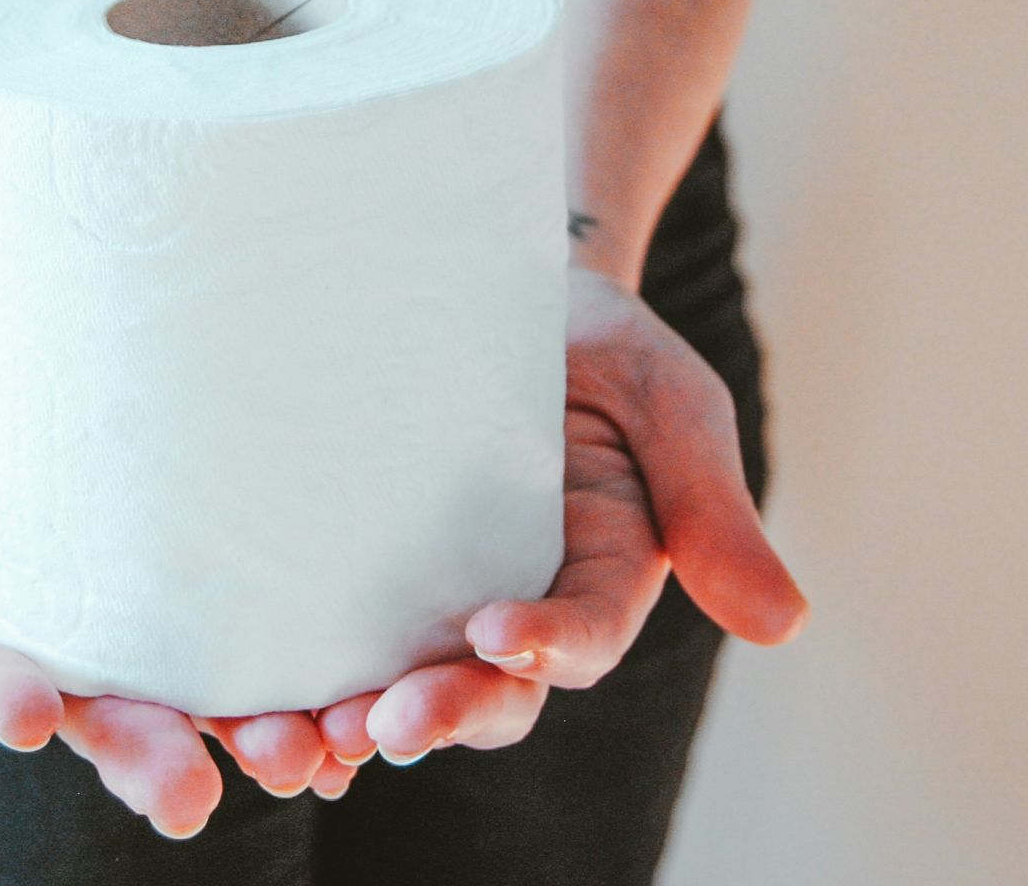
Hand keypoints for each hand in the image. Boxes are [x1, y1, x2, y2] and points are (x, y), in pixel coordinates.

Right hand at [0, 341, 354, 837]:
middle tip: (182, 794)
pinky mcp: (241, 593)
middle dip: (137, 756)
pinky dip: (318, 692)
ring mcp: (161, 624)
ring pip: (203, 704)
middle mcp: (70, 641)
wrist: (74, 322)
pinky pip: (280, 654)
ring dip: (248, 741)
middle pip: (101, 714)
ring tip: (301, 760)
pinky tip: (363, 722)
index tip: (32, 711)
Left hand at [311, 270, 809, 764]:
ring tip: (296, 742)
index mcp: (602, 572)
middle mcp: (519, 600)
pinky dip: (294, 687)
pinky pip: (331, 643)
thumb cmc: (599, 344)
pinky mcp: (361, 573)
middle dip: (441, 713)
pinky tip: (243, 717)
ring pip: (403, 684)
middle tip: (380, 725)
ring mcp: (435, 593)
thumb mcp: (669, 400)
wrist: (494, 285)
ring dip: (352, 724)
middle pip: (489, 690)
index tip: (498, 634)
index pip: (583, 635)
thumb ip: (714, 507)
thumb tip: (785, 627)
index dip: (548, 646)